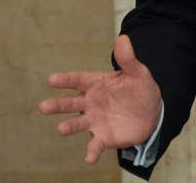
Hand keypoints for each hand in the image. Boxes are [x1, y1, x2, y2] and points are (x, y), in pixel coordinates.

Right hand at [39, 35, 162, 163]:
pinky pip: (95, 145)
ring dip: (69, 126)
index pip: (78, 80)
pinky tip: (89, 158)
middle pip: (71, 103)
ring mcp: (95, 120)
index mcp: (96, 83)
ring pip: (78, 123)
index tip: (52, 80)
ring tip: (61, 129)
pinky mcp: (103, 137)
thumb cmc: (139, 88)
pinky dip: (91, 151)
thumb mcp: (137, 72)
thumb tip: (123, 38)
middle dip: (58, 105)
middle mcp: (91, 102)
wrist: (152, 112)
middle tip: (43, 107)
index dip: (65, 80)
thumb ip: (128, 59)